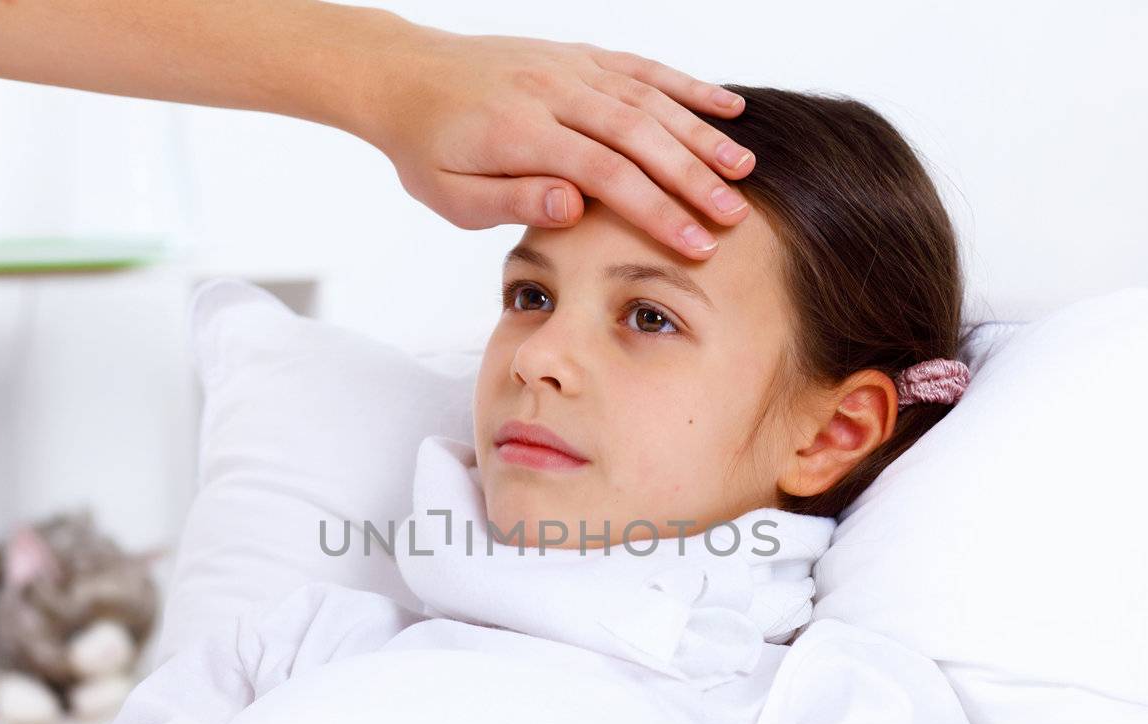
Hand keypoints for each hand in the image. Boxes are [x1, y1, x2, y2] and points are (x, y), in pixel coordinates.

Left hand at [355, 24, 755, 259]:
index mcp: (520, 132)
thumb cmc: (427, 149)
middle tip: (735, 216)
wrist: (403, 77)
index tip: (694, 243)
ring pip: (648, 98)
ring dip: (701, 133)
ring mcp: (569, 67)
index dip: (655, 210)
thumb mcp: (452, 196)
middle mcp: (551, 90)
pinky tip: (728, 108)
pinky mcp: (578, 55)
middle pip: (638, 134)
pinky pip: (641, 67)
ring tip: (745, 170)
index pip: (604, 173)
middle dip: (692, 177)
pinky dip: (687, 86)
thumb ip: (514, 201)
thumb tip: (575, 209)